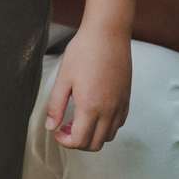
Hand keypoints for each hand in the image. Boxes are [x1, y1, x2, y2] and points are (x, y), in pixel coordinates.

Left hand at [43, 23, 130, 151]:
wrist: (107, 35)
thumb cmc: (84, 52)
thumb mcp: (64, 78)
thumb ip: (56, 106)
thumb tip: (51, 126)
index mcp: (90, 107)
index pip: (80, 141)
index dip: (65, 142)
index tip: (57, 132)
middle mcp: (109, 111)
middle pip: (95, 144)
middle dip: (78, 142)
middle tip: (65, 127)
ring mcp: (120, 106)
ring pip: (109, 137)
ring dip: (93, 135)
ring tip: (78, 120)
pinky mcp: (126, 100)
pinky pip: (118, 124)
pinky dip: (106, 127)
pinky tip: (94, 112)